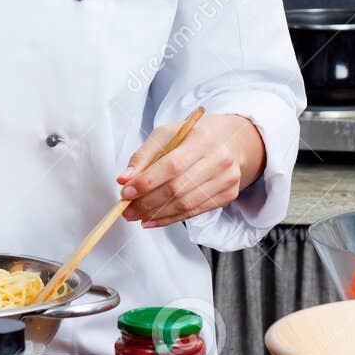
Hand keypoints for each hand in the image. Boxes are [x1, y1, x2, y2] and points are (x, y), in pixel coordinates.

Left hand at [117, 113, 265, 228]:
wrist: (230, 140)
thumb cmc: (193, 136)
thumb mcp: (166, 135)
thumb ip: (143, 156)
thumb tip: (124, 179)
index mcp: (202, 139)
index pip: (172, 165)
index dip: (147, 181)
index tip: (126, 191)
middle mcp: (219, 160)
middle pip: (178, 188)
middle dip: (148, 202)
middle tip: (127, 209)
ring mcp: (226, 180)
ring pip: (186, 204)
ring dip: (157, 214)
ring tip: (137, 215)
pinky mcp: (227, 195)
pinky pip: (194, 212)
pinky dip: (170, 219)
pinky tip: (153, 219)